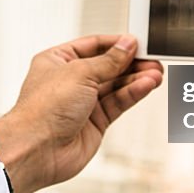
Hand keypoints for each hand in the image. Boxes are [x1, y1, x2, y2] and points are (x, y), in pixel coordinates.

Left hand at [0, 35, 163, 192]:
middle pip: (108, 66)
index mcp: (57, 61)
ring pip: (116, 86)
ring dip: (137, 79)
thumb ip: (109, 60)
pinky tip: (147, 85)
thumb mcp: (80, 72)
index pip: (93, 46)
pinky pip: (117, 103)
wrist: (36, 149)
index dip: (116, 43)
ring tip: (157, 73)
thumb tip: (127, 45)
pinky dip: (133, 93)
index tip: (138, 42)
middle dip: (132, 63)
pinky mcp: (95, 123)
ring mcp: (83, 103)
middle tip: (154, 59)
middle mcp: (70, 81)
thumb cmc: (43, 109)